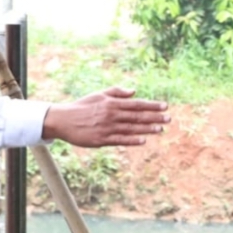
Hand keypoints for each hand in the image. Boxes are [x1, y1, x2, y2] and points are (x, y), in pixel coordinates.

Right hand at [42, 87, 169, 147]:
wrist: (63, 120)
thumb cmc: (82, 106)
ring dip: (147, 129)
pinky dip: (132, 140)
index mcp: (112, 103)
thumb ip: (117, 92)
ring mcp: (107, 128)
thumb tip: (134, 92)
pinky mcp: (101, 140)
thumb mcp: (98, 95)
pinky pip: (120, 140)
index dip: (152, 105)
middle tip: (169, 118)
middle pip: (137, 116)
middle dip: (154, 117)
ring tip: (160, 129)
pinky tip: (143, 141)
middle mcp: (111, 115)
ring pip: (131, 129)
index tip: (165, 106)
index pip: (136, 104)